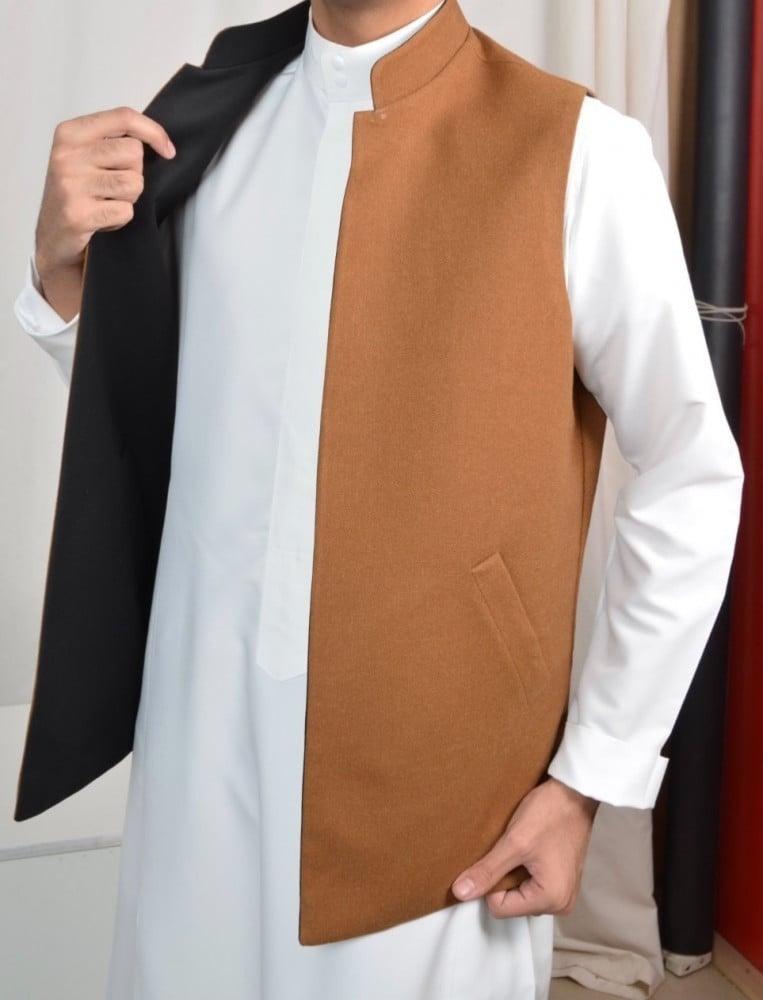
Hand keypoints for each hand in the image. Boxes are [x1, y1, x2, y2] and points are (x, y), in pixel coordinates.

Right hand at [34, 106, 175, 319]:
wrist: (52, 238)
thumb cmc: (75, 195)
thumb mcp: (85, 157)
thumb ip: (112, 141)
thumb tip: (159, 141)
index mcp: (69, 133)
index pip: (124, 117)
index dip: (154, 132)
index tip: (168, 151)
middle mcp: (67, 155)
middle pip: (134, 153)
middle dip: (135, 173)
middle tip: (114, 186)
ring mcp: (71, 184)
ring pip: (134, 183)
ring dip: (129, 198)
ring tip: (107, 202)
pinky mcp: (78, 214)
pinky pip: (126, 211)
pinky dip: (120, 219)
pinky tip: (102, 219)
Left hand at [451, 777, 597, 917]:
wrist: (574, 793)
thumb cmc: (549, 814)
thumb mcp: (514, 842)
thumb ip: (487, 871)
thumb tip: (461, 892)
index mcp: (551, 900)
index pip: (500, 908)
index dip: (491, 882)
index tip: (498, 856)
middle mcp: (561, 904)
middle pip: (512, 903)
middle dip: (503, 878)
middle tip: (509, 850)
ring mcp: (563, 893)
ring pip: (520, 893)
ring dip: (513, 872)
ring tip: (520, 847)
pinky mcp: (562, 880)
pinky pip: (532, 884)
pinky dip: (524, 869)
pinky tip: (527, 848)